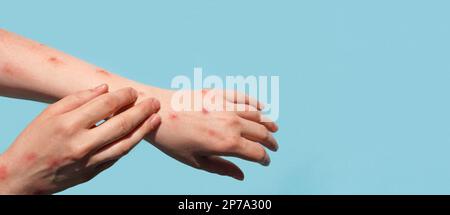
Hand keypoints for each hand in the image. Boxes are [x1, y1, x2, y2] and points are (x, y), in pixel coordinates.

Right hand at [0, 84, 160, 193]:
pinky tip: (140, 133)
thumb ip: (78, 99)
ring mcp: (89, 161)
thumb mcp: (49, 114)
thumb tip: (105, 88)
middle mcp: (81, 144)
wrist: (22, 177)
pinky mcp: (93, 172)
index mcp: (68, 124)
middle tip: (154, 102)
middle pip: (121, 124)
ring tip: (156, 117)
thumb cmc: (34, 140)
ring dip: (144, 129)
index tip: (133, 91)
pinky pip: (118, 156)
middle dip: (141, 111)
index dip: (123, 96)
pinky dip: (130, 143)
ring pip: (125, 143)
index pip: (106, 105)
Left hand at [142, 89, 277, 179]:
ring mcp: (226, 106)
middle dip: (270, 142)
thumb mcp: (195, 161)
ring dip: (268, 123)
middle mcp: (232, 123)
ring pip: (256, 115)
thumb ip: (221, 168)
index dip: (265, 159)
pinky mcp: (218, 93)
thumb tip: (241, 176)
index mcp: (227, 143)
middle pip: (261, 133)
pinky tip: (261, 108)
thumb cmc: (172, 139)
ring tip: (274, 128)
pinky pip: (244, 97)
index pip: (257, 152)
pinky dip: (255, 103)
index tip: (266, 162)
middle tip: (274, 146)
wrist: (155, 111)